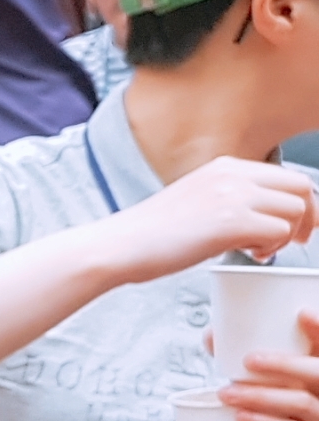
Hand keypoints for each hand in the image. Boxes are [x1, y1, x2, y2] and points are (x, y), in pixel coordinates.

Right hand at [104, 157, 318, 284]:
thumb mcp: (196, 200)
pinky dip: (272, 248)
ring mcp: (233, 196)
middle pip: (301, 187)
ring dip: (287, 235)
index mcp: (224, 166)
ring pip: (297, 209)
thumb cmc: (150, 234)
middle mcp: (233, 174)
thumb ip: (230, 199)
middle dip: (306, 217)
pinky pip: (280, 232)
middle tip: (292, 240)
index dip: (296, 204)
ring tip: (261, 250)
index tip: (290, 227)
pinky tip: (250, 254)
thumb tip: (263, 215)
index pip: (285, 177)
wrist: (120, 246)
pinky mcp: (232, 222)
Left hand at [221, 306, 318, 420]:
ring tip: (226, 394)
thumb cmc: (285, 416)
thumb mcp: (275, 387)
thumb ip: (250, 362)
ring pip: (303, 403)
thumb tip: (212, 334)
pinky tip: (242, 419)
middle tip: (249, 360)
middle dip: (285, 364)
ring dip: (262, 396)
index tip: (301, 314)